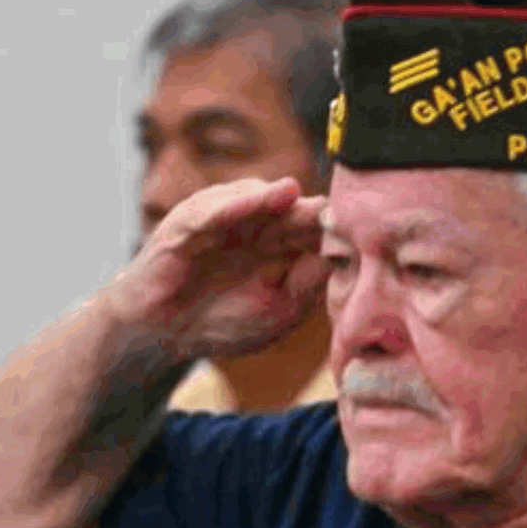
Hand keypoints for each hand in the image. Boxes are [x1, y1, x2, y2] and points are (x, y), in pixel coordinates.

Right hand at [102, 176, 328, 361]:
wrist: (163, 334)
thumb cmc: (222, 321)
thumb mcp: (280, 309)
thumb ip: (309, 282)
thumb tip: (342, 257)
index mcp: (278, 242)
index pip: (312, 227)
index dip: (334, 226)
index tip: (363, 226)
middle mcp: (253, 223)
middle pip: (288, 208)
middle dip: (308, 205)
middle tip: (332, 202)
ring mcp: (219, 218)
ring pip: (251, 198)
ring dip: (271, 195)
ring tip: (293, 194)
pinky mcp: (186, 223)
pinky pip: (211, 209)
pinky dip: (233, 204)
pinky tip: (253, 202)